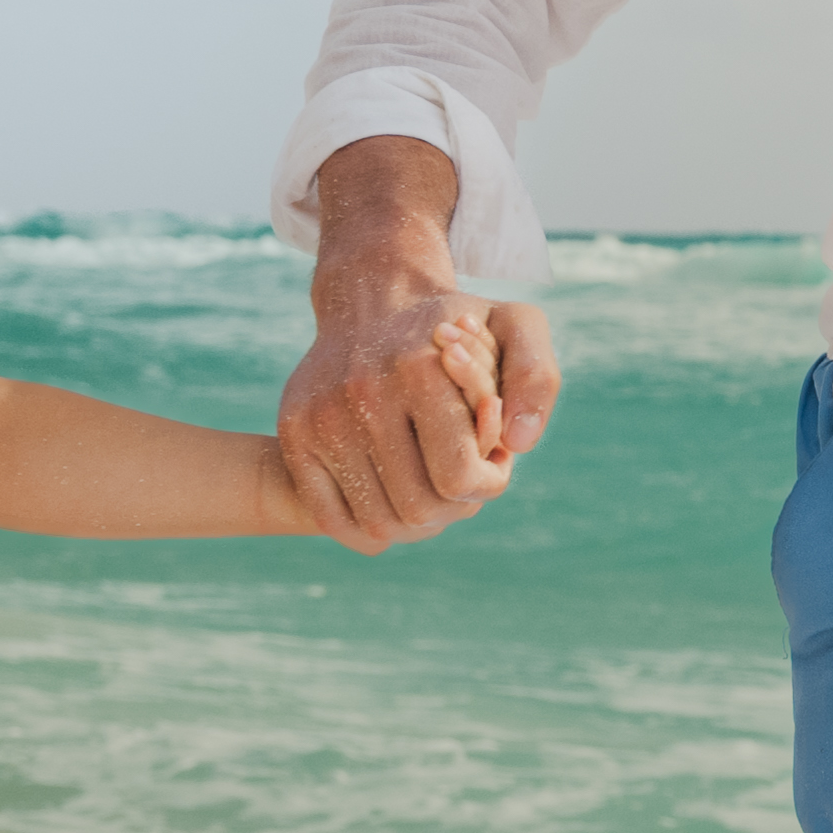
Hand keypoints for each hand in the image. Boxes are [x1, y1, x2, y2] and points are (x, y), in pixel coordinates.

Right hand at [279, 267, 551, 542]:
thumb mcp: (515, 326)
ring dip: (415, 524)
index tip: (492, 460)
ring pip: (377, 522)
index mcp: (420, 369)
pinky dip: (369, 531)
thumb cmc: (457, 328)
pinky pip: (331, 518)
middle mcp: (363, 392)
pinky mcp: (295, 434)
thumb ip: (537, 378)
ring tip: (433, 489)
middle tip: (463, 477)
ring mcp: (322, 417)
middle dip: (455, 506)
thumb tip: (520, 445)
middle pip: (419, 508)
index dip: (488, 483)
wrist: (373, 301)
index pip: (459, 478)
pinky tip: (395, 506)